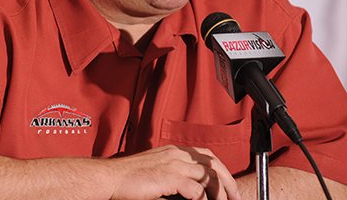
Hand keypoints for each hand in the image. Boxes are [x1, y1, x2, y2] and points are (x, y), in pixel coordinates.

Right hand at [109, 145, 240, 199]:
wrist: (111, 177)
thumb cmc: (129, 177)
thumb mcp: (156, 169)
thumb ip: (174, 174)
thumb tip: (192, 189)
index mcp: (174, 151)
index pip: (206, 156)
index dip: (220, 170)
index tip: (227, 187)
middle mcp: (176, 154)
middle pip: (213, 163)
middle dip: (228, 182)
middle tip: (235, 198)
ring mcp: (173, 164)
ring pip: (209, 176)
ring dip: (220, 193)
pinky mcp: (168, 177)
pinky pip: (195, 190)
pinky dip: (203, 199)